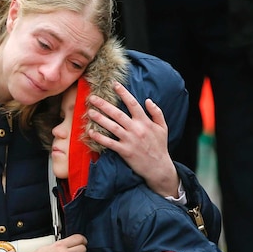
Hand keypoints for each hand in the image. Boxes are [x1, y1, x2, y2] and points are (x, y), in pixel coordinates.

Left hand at [87, 82, 179, 197]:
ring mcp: (129, 140)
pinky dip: (100, 138)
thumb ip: (157, 112)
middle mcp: (136, 129)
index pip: (132, 103)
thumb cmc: (160, 146)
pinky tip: (91, 133)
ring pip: (112, 127)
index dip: (123, 93)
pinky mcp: (124, 151)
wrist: (159, 167)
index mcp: (145, 121)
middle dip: (104, 104)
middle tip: (92, 98)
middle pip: (118, 114)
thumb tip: (148, 100)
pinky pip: (110, 143)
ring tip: (90, 112)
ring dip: (100, 119)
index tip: (114, 84)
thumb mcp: (163, 127)